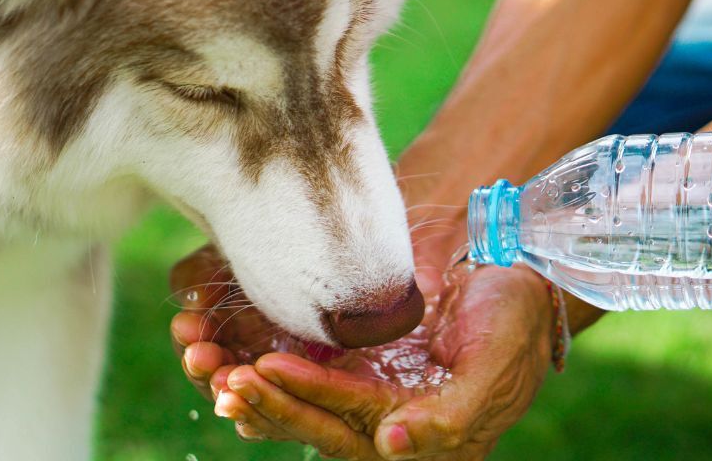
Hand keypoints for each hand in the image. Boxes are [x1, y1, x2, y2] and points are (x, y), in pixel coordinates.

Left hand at [170, 220, 555, 458]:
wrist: (511, 270)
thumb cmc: (514, 321)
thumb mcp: (496, 368)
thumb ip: (451, 416)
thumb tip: (392, 450)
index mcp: (418, 435)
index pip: (348, 424)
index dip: (305, 400)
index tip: (260, 371)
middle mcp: (381, 422)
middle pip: (308, 420)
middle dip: (259, 397)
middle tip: (215, 370)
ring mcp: (361, 390)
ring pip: (291, 397)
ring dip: (244, 379)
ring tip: (197, 353)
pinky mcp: (347, 359)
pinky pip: (292, 365)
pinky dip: (254, 352)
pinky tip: (216, 340)